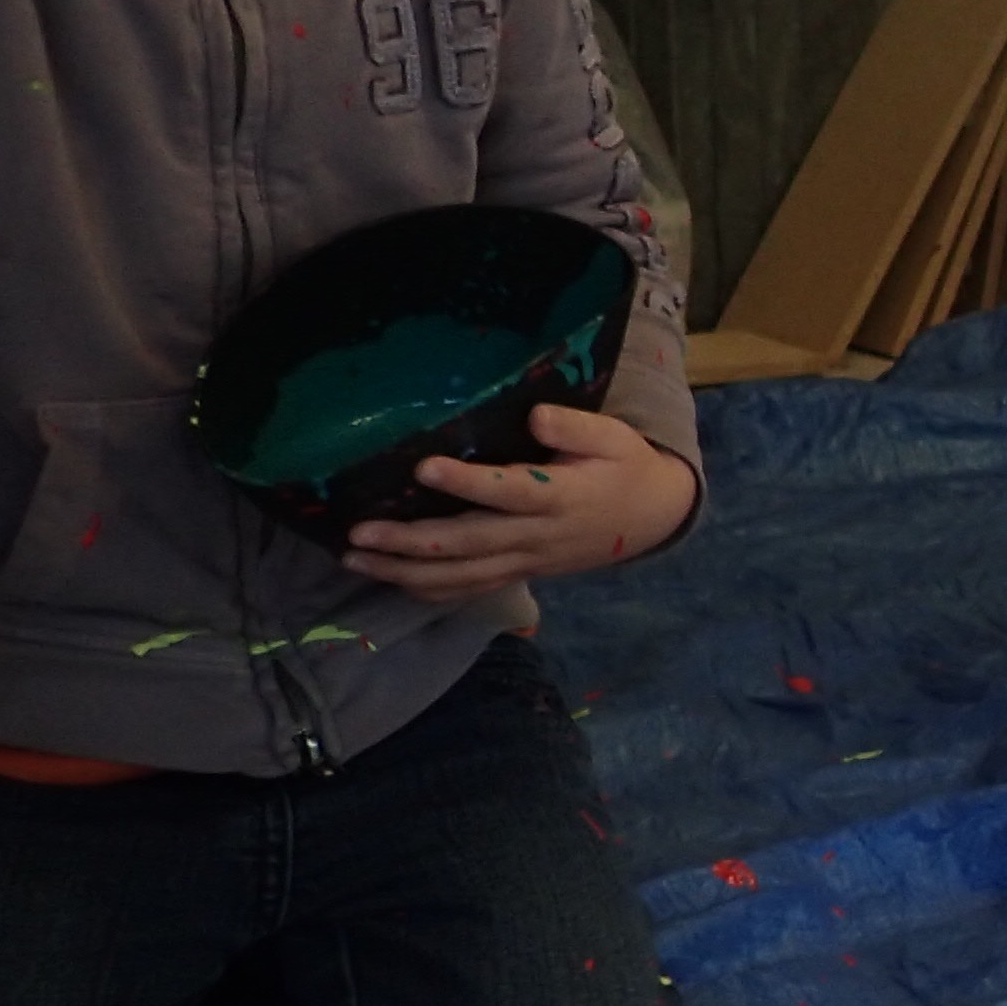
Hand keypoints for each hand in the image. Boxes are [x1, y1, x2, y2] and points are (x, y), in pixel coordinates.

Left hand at [342, 405, 697, 601]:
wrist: (652, 518)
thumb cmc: (625, 468)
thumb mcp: (615, 438)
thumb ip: (576, 427)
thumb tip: (536, 416)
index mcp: (560, 498)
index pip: (509, 492)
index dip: (468, 482)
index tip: (424, 466)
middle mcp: (537, 536)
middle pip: (468, 544)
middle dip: (410, 541)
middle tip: (360, 534)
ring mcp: (526, 560)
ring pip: (460, 574)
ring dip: (404, 570)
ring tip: (355, 558)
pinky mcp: (520, 572)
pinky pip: (469, 589)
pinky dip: (428, 589)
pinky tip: (390, 579)